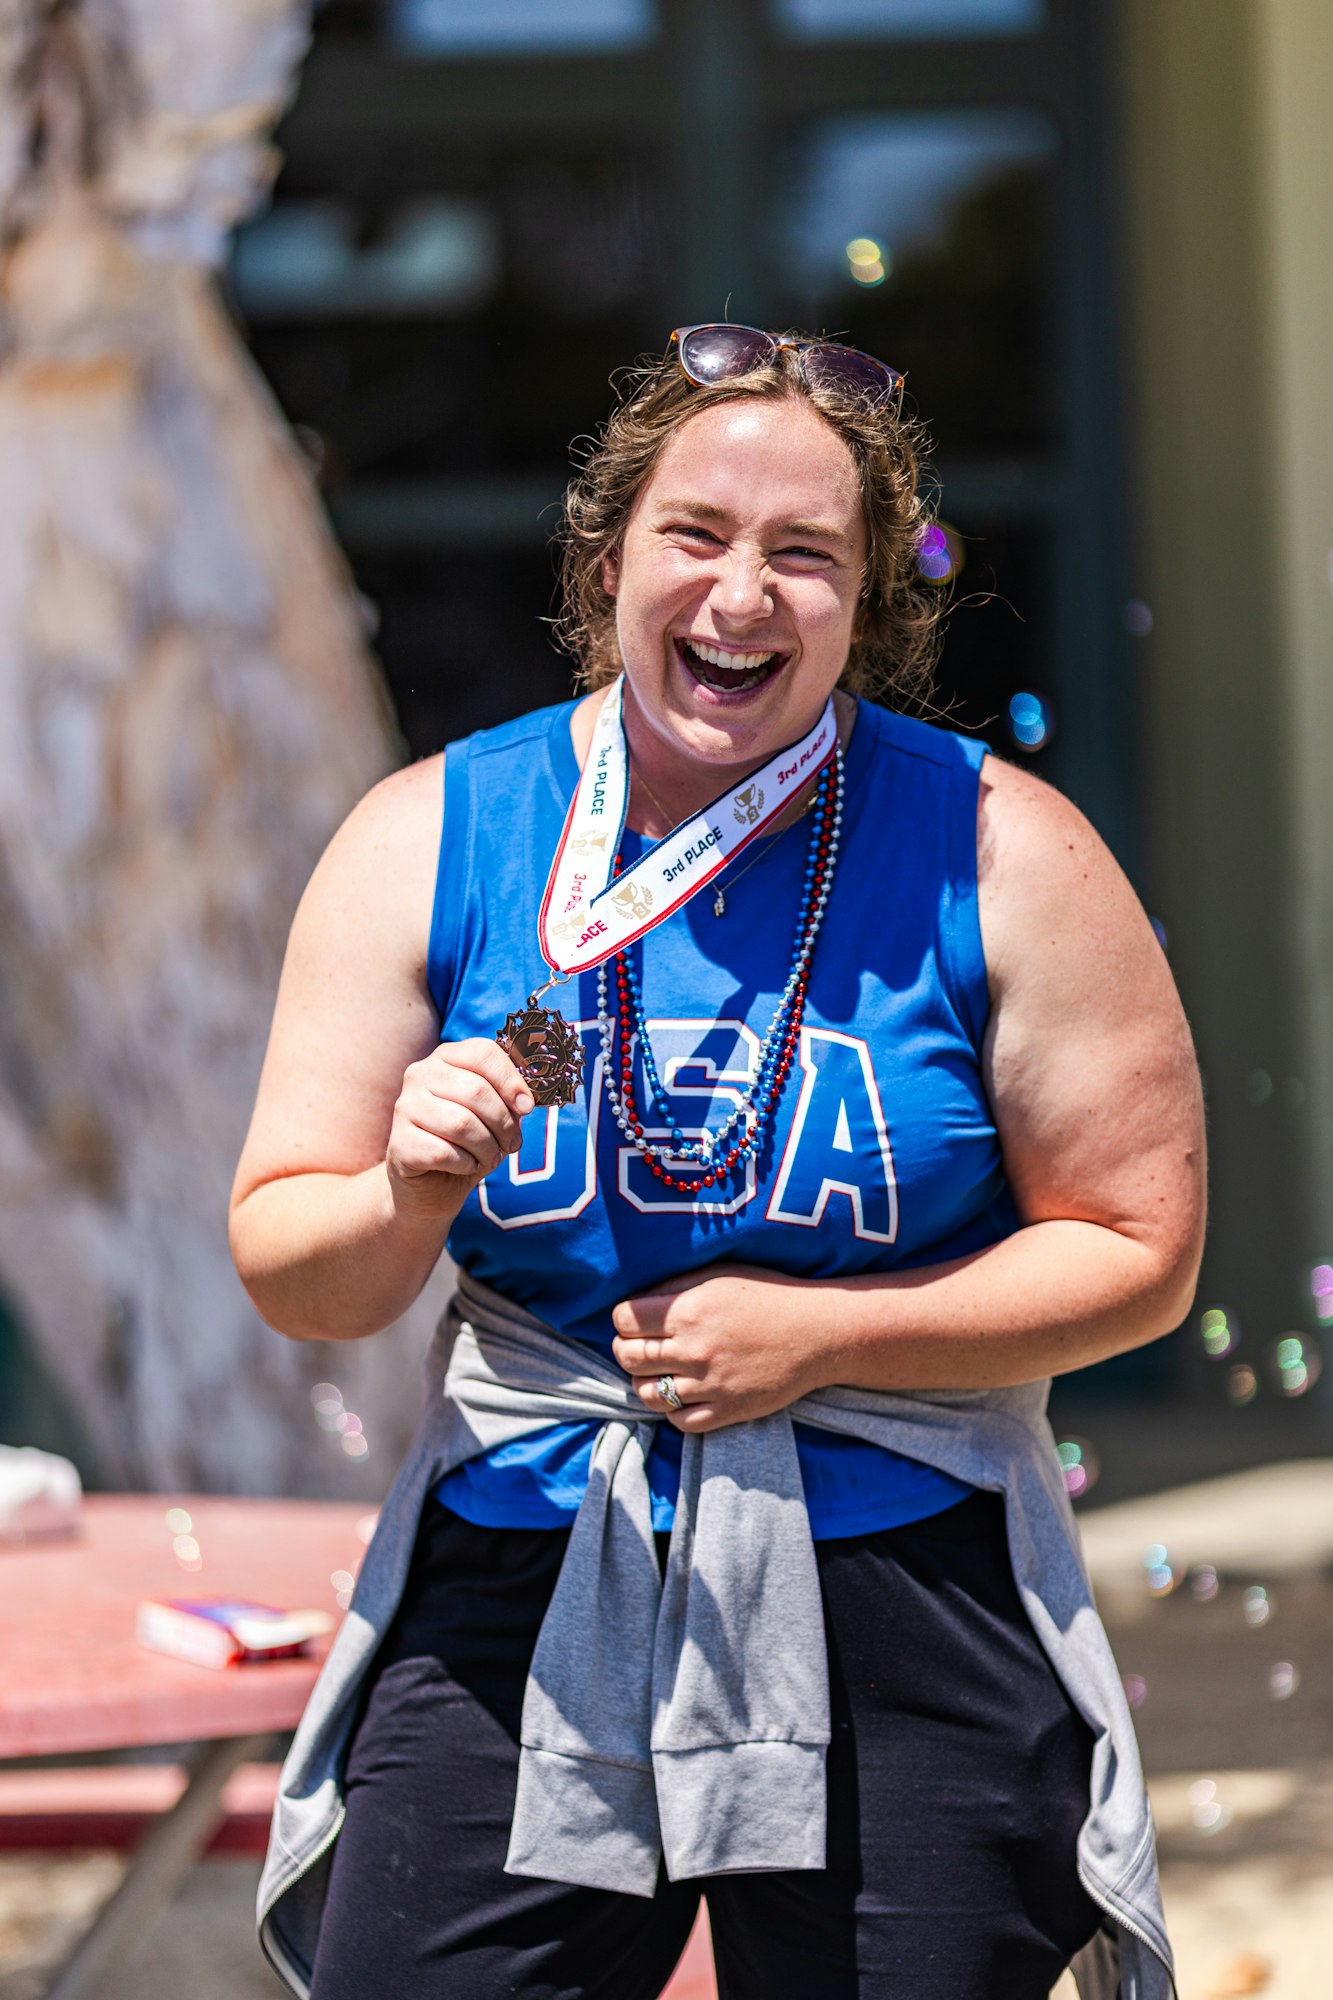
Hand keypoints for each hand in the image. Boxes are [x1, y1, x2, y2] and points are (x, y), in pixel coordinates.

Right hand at [386, 1038, 532, 1217]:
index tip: (527, 1107)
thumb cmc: (468, 1141)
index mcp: (446, 1058)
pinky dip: (466, 1164)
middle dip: (504, 1123)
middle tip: (512, 1143)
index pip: (482, 1053)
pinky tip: (466, 1165)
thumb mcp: (494, 1113)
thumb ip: (508, 1097)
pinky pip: (444, 1152)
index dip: (511, 1080)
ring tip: (490, 1156)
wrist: (432, 1184)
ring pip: (461, 1124)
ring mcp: (405, 1108)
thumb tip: (525, 1100)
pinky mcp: (399, 1143)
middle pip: (475, 1090)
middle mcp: (419, 1075)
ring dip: (488, 1147)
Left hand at [611, 1267, 818, 1431]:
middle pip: (628, 1356)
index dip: (624, 1319)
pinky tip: (683, 1393)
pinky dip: (673, 1409)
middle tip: (641, 1346)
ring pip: (647, 1393)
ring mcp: (710, 1384)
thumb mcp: (719, 1274)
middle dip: (627, 1349)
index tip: (635, 1319)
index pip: (623, 1320)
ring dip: (645, 1381)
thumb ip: (674, 1285)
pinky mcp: (728, 1410)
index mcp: (689, 1310)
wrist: (818, 1332)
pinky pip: (679, 1421)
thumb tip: (635, 1299)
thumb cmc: (768, 1294)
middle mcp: (695, 1349)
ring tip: (659, 1371)